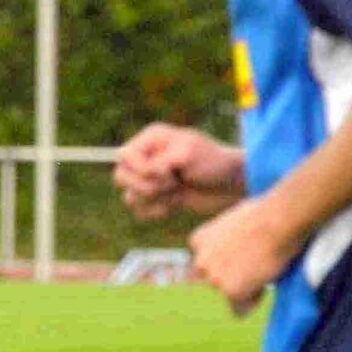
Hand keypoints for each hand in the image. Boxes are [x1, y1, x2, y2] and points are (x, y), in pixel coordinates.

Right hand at [114, 123, 242, 219]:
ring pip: (129, 197)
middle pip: (120, 177)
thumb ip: (161, 161)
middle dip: (145, 186)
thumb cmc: (214, 162)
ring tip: (177, 192)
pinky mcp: (157, 198)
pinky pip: (140, 211)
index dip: (139, 169)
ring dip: (154, 200)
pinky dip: (156, 212)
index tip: (166, 172)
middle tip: (171, 183)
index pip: (124, 156)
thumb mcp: (189, 154)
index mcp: (151, 139)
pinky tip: (176, 204)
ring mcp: (150, 179)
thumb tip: (145, 172)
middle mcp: (147, 157)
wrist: (231, 185)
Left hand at [189, 195, 296, 314]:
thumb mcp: (235, 219)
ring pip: (228, 294)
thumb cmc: (266, 213)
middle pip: (216, 281)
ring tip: (262, 268)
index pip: (207, 264)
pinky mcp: (229, 292)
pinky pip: (240, 310)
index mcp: (198, 240)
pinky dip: (253, 301)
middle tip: (256, 264)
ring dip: (245, 288)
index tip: (246, 254)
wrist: (277, 220)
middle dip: (233, 276)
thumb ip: (228, 235)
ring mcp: (213, 278)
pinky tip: (264, 280)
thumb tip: (238, 246)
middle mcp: (200, 261)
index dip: (229, 262)